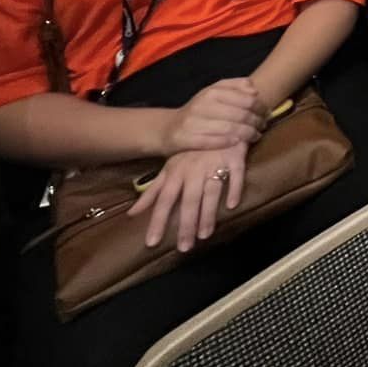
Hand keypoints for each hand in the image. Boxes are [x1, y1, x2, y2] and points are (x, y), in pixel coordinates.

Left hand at [131, 142, 246, 251]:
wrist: (218, 118)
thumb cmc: (190, 149)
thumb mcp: (169, 168)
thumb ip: (152, 192)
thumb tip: (132, 214)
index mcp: (176, 172)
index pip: (165, 200)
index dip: (158, 220)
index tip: (152, 243)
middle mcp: (193, 170)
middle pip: (189, 200)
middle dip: (186, 224)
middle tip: (184, 248)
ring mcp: (215, 163)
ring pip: (211, 191)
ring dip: (208, 213)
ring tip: (204, 235)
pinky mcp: (235, 157)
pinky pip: (236, 174)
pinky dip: (234, 188)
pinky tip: (233, 205)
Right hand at [158, 78, 264, 154]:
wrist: (168, 128)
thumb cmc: (199, 110)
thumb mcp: (214, 92)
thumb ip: (235, 86)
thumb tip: (254, 88)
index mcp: (212, 92)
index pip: (246, 99)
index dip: (260, 107)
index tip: (267, 113)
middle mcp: (202, 105)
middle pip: (240, 115)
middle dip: (257, 121)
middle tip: (264, 126)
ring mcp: (192, 122)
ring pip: (229, 129)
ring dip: (247, 134)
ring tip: (256, 136)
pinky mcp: (185, 139)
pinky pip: (212, 142)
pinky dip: (228, 143)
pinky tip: (238, 143)